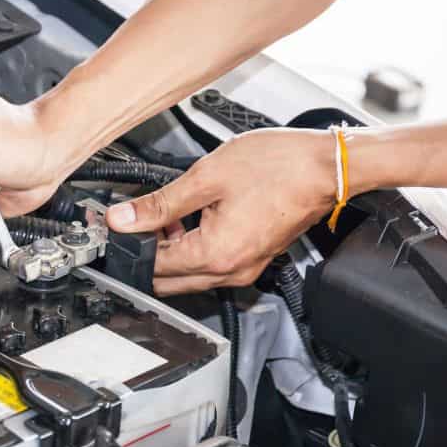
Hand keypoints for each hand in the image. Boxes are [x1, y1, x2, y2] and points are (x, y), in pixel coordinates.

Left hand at [106, 128, 336, 294]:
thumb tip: (122, 218)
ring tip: (168, 214)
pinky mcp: (253, 260)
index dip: (128, 244)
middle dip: (146, 252)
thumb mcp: (206, 177)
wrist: (329, 167)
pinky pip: (210, 266)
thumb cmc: (281, 166)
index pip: (151, 265)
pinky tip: (193, 219)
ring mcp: (243, 269)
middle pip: (166, 279)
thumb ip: (159, 203)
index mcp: (214, 255)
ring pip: (187, 275)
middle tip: (137, 220)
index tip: (117, 225)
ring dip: (170, 251)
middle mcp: (229, 271)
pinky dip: (194, 249)